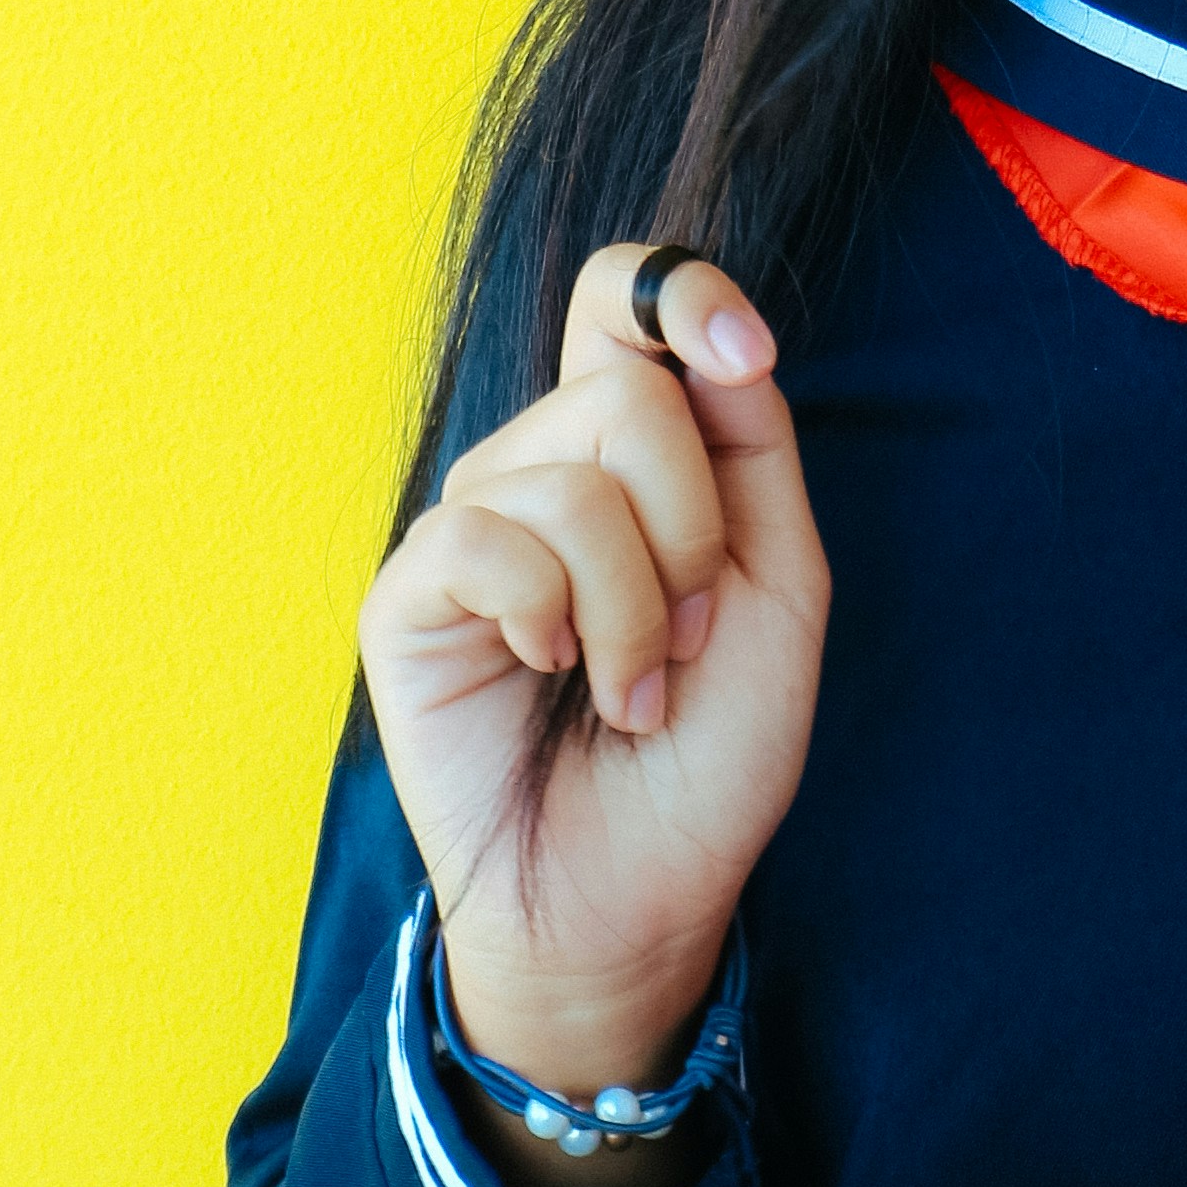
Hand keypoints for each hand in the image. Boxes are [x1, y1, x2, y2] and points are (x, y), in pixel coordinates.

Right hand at [357, 244, 831, 1118]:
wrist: (641, 894)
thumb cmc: (709, 750)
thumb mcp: (778, 587)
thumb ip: (752, 451)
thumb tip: (714, 341)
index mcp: (632, 452)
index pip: (624, 297)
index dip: (683, 292)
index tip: (745, 357)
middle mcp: (542, 469)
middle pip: (624, 392)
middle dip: (689, 530)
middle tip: (687, 637)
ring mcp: (469, 526)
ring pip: (569, 480)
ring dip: (634, 608)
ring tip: (631, 689)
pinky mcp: (408, 596)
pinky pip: (487, 541)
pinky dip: (553, 622)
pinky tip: (548, 678)